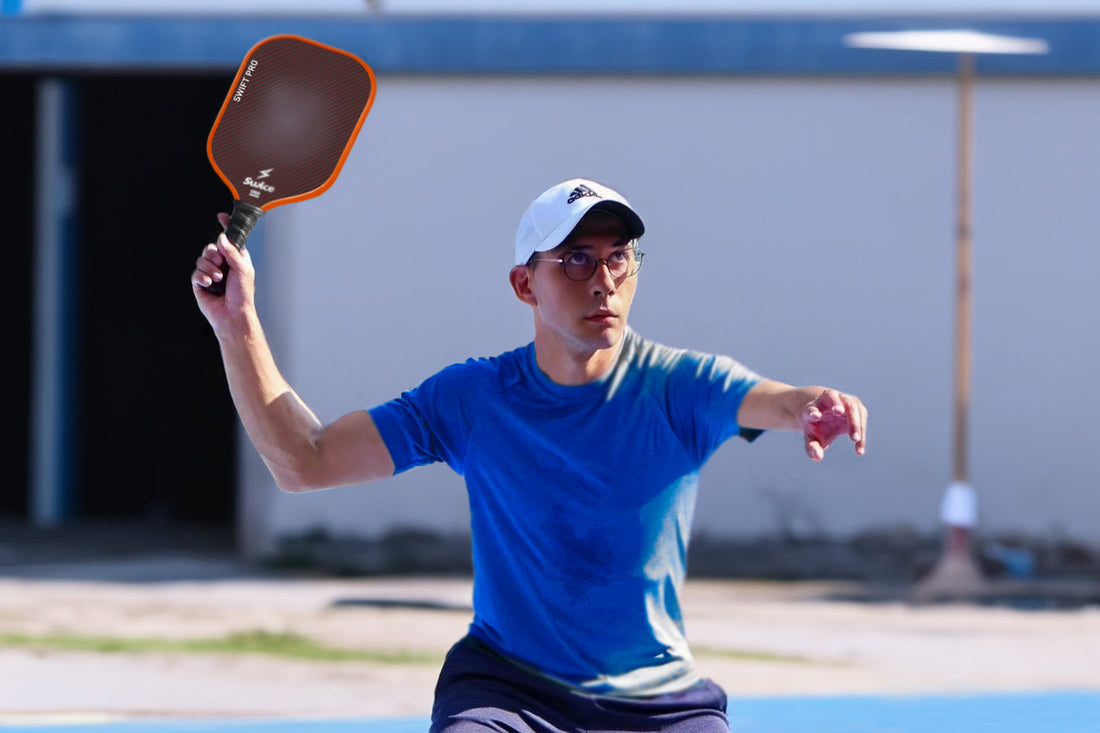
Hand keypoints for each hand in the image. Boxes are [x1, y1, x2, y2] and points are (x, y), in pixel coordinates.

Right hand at [191, 212, 255, 328]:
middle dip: (214, 254)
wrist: (232, 314)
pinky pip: (196, 272)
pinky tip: (209, 284)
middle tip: (220, 264)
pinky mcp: (200, 282)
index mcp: (236, 259)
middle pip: (211, 247)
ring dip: (209, 268)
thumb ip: (232, 252)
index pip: (229, 240)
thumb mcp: (242, 269)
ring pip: (202, 258)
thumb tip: (222, 238)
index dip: (225, 227)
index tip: (221, 216)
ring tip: (217, 279)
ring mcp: (211, 273)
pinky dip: (202, 277)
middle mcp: (223, 264)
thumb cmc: (242, 295)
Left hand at [799, 389, 866, 460]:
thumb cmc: (817, 428)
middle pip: (832, 397)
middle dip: (836, 405)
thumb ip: (812, 448)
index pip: (811, 408)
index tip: (815, 415)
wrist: (826, 417)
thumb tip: (817, 456)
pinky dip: (861, 432)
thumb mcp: (812, 439)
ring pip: (851, 406)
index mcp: (812, 407)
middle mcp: (827, 399)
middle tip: (838, 412)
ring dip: (853, 421)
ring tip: (854, 439)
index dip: (812, 411)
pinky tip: (859, 449)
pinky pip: (861, 417)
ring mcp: (843, 400)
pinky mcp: (855, 405)